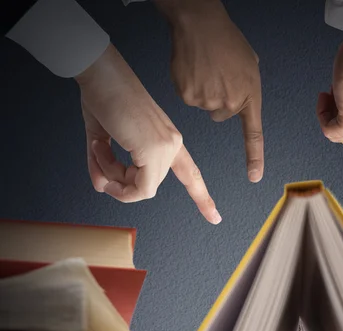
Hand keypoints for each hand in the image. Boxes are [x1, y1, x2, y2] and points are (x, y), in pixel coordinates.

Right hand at [76, 44, 220, 223]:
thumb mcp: (102, 138)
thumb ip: (104, 165)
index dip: (202, 197)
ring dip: (114, 179)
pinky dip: (117, 182)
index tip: (216, 217)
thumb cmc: (102, 97)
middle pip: (148, 186)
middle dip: (118, 179)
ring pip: (142, 190)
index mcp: (167, 140)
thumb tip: (101, 187)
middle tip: (98, 153)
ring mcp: (166, 147)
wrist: (99, 72)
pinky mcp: (154, 149)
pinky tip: (101, 150)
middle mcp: (172, 144)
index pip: (190, 174)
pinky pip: (139, 189)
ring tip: (98, 148)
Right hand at [157, 0, 263, 182]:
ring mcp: (207, 101)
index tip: (254, 176)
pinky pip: (189, 98)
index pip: (253, 134)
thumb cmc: (225, 40)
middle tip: (216, 75)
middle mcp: (229, 103)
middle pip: (220, 115)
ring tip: (205, 67)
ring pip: (204, 106)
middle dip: (218, 99)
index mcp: (248, 95)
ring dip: (204, 90)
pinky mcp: (187, 96)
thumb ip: (246, 89)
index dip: (254, 157)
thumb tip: (238, 102)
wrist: (199, 22)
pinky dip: (189, 86)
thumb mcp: (248, 65)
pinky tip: (193, 68)